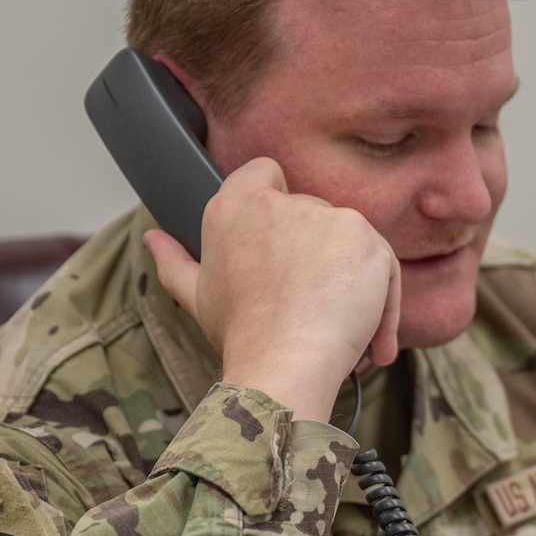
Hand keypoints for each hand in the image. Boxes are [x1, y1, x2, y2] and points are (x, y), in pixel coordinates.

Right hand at [147, 158, 399, 422]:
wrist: (286, 363)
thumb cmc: (242, 334)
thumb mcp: (196, 297)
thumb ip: (174, 261)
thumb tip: (153, 239)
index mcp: (234, 207)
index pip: (263, 172)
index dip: (278, 201)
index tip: (282, 246)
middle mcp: (280, 202)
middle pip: (311, 213)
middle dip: (316, 254)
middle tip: (308, 303)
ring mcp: (326, 216)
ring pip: (348, 239)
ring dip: (350, 277)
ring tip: (338, 327)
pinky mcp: (365, 237)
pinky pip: (382, 263)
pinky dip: (382, 300)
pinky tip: (369, 339)